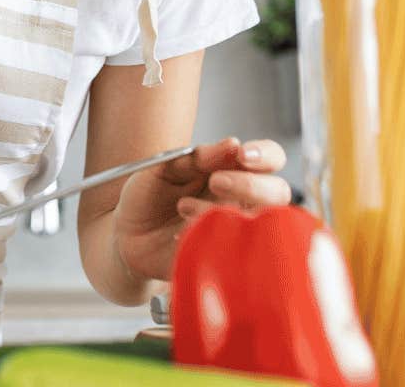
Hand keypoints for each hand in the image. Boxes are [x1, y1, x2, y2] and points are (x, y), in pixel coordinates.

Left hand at [111, 136, 289, 281]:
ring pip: (262, 224)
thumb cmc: (148, 198)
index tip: (242, 155)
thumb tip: (231, 144)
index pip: (270, 158)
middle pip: (278, 192)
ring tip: (183, 206)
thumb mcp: (163, 168)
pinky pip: (236, 254)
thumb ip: (196, 157)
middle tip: (217, 182)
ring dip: (226, 212)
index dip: (265, 155)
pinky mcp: (226, 260)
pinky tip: (180, 235)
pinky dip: (211, 240)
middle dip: (251, 185)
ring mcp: (238, 232)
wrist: (126, 236)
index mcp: (231, 171)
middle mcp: (242, 201)